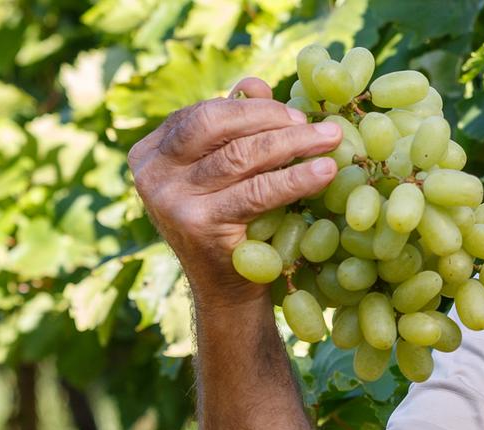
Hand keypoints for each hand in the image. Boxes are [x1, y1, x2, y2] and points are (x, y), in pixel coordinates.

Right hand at [127, 77, 341, 302]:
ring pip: (239, 156)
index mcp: (151, 153)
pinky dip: (294, 178)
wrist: (224, 290)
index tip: (295, 113)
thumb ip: (232, 128)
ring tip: (331, 140)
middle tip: (318, 126)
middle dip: (272, 119)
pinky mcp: (197, 225)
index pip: (202, 114)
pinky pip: (256, 192)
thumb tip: (255, 85)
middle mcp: (152, 173)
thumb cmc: (227, 224)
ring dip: (292, 144)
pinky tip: (325, 172)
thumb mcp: (223, 173)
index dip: (252, 109)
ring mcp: (170, 200)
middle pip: (215, 125)